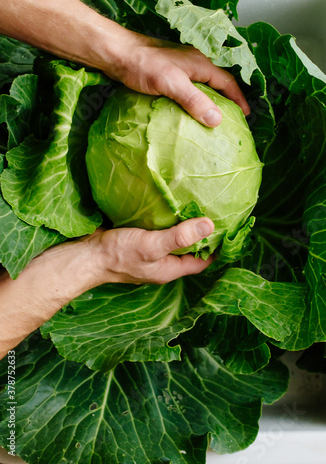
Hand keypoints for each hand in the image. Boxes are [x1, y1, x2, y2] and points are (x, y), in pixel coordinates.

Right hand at [0, 218, 213, 355]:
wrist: (86, 254)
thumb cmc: (119, 254)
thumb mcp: (152, 245)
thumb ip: (180, 236)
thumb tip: (210, 225)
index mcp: (170, 269)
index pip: (202, 261)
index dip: (216, 248)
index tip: (229, 230)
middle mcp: (163, 262)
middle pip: (190, 250)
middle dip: (203, 235)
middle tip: (216, 212)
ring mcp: (151, 251)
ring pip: (175, 239)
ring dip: (185, 226)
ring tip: (198, 205)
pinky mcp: (140, 240)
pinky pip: (160, 231)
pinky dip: (168, 221)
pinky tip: (171, 205)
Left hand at [99, 32, 250, 126]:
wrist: (117, 54)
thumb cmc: (143, 65)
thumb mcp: (171, 83)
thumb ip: (194, 100)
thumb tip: (217, 119)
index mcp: (200, 63)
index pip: (227, 82)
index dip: (238, 99)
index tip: (245, 115)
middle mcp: (194, 64)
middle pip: (217, 85)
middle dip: (227, 102)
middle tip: (232, 120)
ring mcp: (181, 70)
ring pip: (202, 88)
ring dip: (210, 103)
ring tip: (212, 121)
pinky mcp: (168, 77)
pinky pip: (188, 92)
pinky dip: (194, 103)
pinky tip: (189, 115)